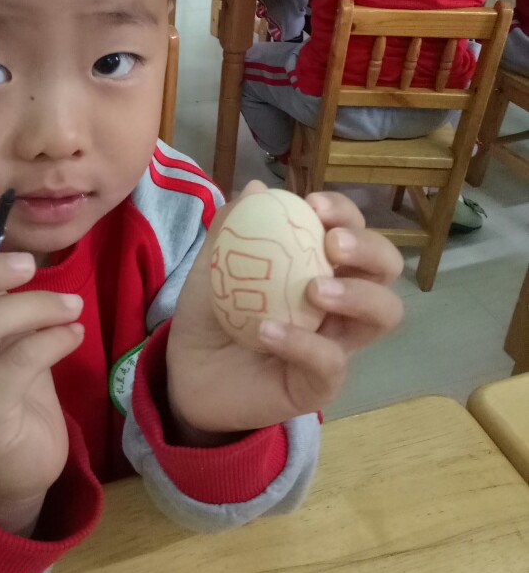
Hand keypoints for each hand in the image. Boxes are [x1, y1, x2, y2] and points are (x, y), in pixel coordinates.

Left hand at [166, 184, 403, 439]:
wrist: (186, 371)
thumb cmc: (213, 314)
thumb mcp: (214, 264)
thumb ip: (232, 228)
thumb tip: (256, 187)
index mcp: (321, 266)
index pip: (354, 229)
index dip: (344, 212)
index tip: (313, 206)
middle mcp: (340, 302)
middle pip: (387, 268)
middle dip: (370, 248)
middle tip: (332, 245)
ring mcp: (336, 342)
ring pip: (383, 315)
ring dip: (357, 295)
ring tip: (313, 290)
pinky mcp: (319, 384)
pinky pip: (331, 363)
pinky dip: (303, 343)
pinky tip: (267, 331)